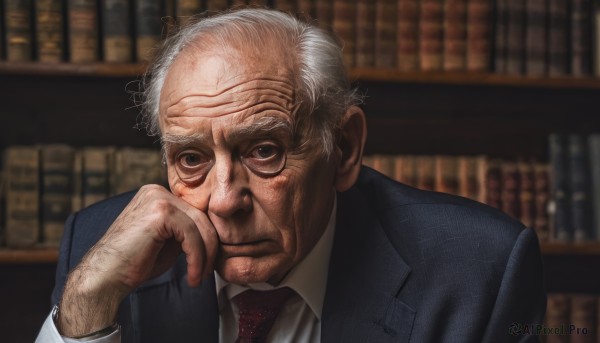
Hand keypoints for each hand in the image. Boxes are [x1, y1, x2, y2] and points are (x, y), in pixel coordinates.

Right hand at [56, 185, 218, 336]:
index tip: (207, 262)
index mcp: (158, 196)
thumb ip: (187, 231)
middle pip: (200, 217)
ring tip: (198, 277)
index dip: (207, 238)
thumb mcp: (168, 241)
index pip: (195, 213)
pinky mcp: (160, 211)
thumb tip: (214, 233)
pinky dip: (196, 258)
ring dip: (204, 256)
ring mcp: (158, 198)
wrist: (105, 276)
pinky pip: (191, 235)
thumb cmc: (135, 263)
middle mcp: (157, 191)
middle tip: (206, 272)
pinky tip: (192, 276)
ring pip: (199, 226)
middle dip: (209, 247)